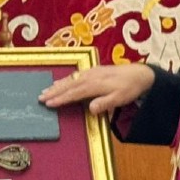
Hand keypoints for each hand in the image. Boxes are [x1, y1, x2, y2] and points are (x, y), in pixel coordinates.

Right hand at [39, 64, 154, 115]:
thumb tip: (90, 108)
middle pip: (69, 85)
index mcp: (96, 84)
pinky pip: (75, 75)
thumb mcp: (120, 99)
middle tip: (40, 97)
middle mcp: (91, 76)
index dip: (61, 98)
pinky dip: (65, 80)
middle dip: (54, 91)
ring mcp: (91, 72)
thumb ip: (105, 103)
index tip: (49, 103)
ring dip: (57, 85)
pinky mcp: (93, 71)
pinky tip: (59, 82)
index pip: (75, 92)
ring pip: (70, 79)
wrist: (139, 74)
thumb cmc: (129, 88)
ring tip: (45, 91)